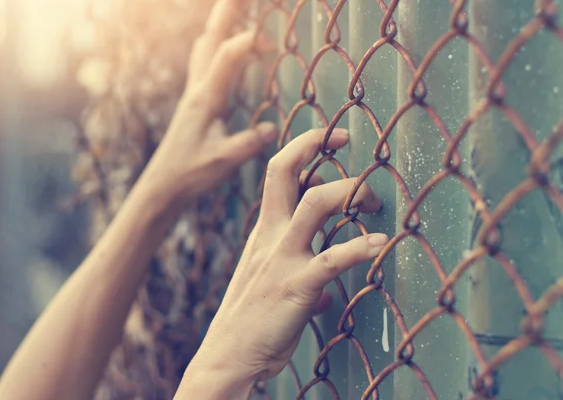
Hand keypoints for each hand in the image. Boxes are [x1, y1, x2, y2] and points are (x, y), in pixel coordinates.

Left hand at [141, 0, 276, 204]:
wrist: (162, 185)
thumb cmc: (190, 175)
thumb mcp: (223, 162)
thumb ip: (248, 144)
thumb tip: (272, 127)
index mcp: (206, 99)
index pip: (227, 56)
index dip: (249, 42)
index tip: (273, 42)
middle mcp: (198, 89)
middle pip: (212, 38)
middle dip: (229, 12)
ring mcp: (194, 93)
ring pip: (205, 46)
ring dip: (221, 25)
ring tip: (237, 9)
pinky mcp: (195, 102)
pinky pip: (205, 61)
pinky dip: (217, 44)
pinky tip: (225, 47)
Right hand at [180, 128, 385, 394]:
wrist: (227, 356)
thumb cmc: (251, 322)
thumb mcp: (270, 285)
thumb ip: (298, 276)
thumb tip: (328, 288)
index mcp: (264, 231)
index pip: (278, 173)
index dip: (303, 146)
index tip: (331, 137)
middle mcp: (271, 235)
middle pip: (284, 171)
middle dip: (313, 143)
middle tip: (345, 137)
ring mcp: (282, 258)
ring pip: (315, 204)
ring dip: (350, 192)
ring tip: (373, 204)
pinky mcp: (296, 286)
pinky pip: (332, 259)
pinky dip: (360, 248)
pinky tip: (380, 244)